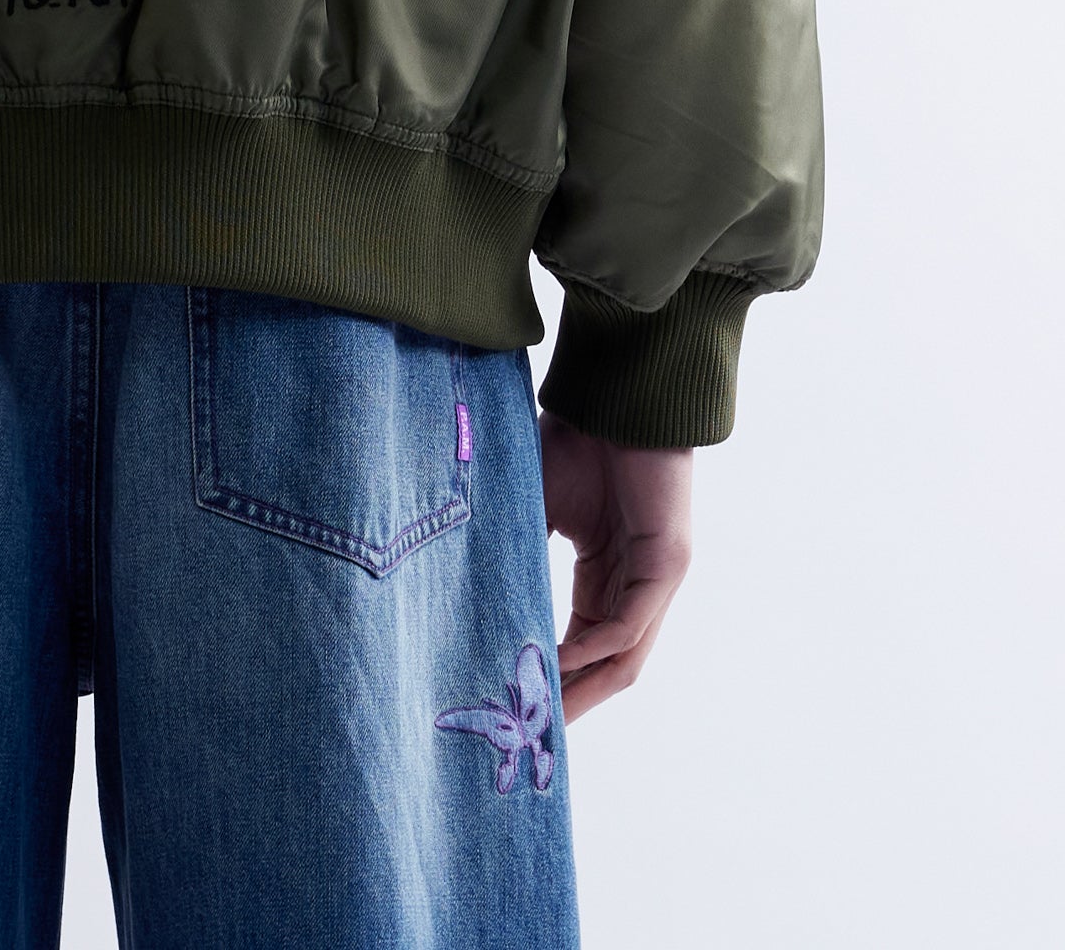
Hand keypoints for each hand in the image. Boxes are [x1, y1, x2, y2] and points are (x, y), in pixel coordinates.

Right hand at [539, 413, 693, 720]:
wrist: (615, 391)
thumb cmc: (577, 438)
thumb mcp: (536, 505)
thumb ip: (516, 550)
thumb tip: (464, 590)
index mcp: (606, 574)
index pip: (583, 644)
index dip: (553, 679)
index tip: (513, 708)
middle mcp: (636, 585)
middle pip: (607, 663)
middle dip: (570, 701)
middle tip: (528, 740)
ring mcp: (656, 578)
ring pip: (623, 655)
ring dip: (584, 688)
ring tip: (545, 718)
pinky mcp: (669, 563)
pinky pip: (631, 622)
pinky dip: (597, 648)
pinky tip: (563, 662)